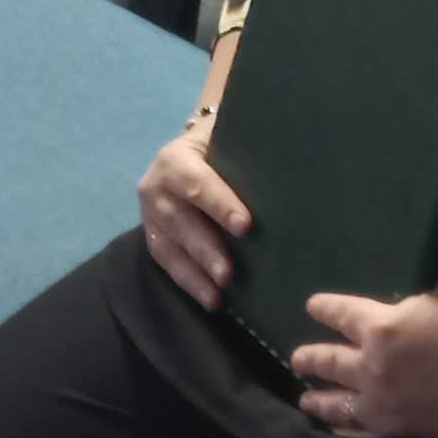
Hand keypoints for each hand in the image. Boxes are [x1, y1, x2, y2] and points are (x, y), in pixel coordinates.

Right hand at [137, 127, 249, 307]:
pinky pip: (167, 263)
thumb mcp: (228, 136)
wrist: (193, 150)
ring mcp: (150, 215)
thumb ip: (247, 148)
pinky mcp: (153, 237)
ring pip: (170, 247)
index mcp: (175, 158)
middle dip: (206, 249)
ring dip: (195, 274)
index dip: (220, 204)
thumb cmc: (222, 143)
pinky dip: (189, 283)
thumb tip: (287, 168)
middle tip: (229, 275)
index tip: (246, 226)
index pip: (197, 183)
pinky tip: (211, 301)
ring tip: (219, 296)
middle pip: (180, 221)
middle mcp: (155, 186)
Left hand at [290, 280, 437, 437]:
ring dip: (317, 396)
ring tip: (304, 396)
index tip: (312, 306)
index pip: (340, 313)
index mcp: (381, 327)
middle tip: (297, 358)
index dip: (323, 308)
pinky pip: (359, 430)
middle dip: (309, 357)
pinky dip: (343, 427)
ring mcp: (382, 403)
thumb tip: (398, 314)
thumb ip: (410, 304)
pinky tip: (335, 426)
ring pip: (336, 401)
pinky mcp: (398, 429)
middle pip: (328, 360)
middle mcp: (370, 367)